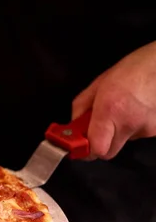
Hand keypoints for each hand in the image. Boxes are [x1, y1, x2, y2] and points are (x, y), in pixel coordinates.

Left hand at [72, 41, 155, 159]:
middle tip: (97, 129)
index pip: (97, 149)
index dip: (86, 151)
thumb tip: (74, 125)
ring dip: (118, 132)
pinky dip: (132, 127)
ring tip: (123, 110)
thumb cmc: (132, 70)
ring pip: (123, 142)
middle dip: (99, 144)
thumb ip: (82, 107)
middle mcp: (129, 122)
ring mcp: (147, 128)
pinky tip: (136, 110)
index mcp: (110, 110)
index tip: (79, 146)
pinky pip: (137, 135)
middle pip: (108, 152)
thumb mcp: (98, 84)